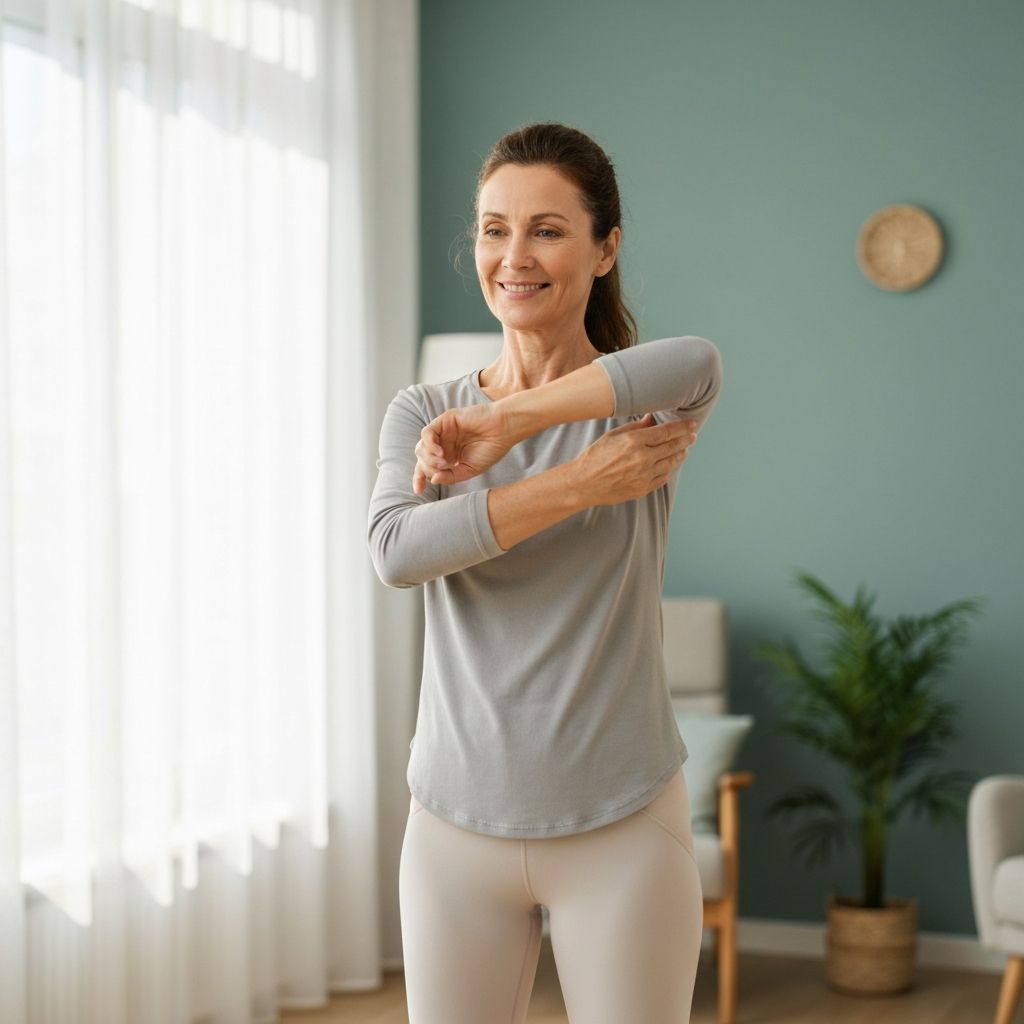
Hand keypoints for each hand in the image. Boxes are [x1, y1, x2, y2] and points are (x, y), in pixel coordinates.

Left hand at [412, 402, 518, 494]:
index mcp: (448, 456)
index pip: (427, 467)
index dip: (420, 478)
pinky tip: (441, 453)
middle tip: (442, 470)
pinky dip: (430, 444)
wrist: (503, 431)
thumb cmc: (491, 450)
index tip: (419, 490)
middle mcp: (443, 444)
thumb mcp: (469, 470)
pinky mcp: (445, 420)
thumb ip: (451, 476)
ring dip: (428, 458)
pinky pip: (427, 433)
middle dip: (426, 468)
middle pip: (421, 458)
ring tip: (443, 463)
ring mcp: (443, 432)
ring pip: (422, 446)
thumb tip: (433, 480)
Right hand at [568, 414, 698, 505]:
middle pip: (673, 447)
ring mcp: (644, 475)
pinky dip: (669, 470)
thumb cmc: (595, 456)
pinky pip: (663, 478)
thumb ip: (635, 427)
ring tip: (684, 449)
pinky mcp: (643, 488)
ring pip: (671, 463)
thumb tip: (652, 418)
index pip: (666, 432)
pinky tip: (670, 465)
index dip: (682, 427)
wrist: (584, 483)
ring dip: (680, 454)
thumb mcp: (613, 435)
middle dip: (686, 440)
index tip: (692, 424)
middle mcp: (642, 458)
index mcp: (634, 441)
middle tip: (693, 436)